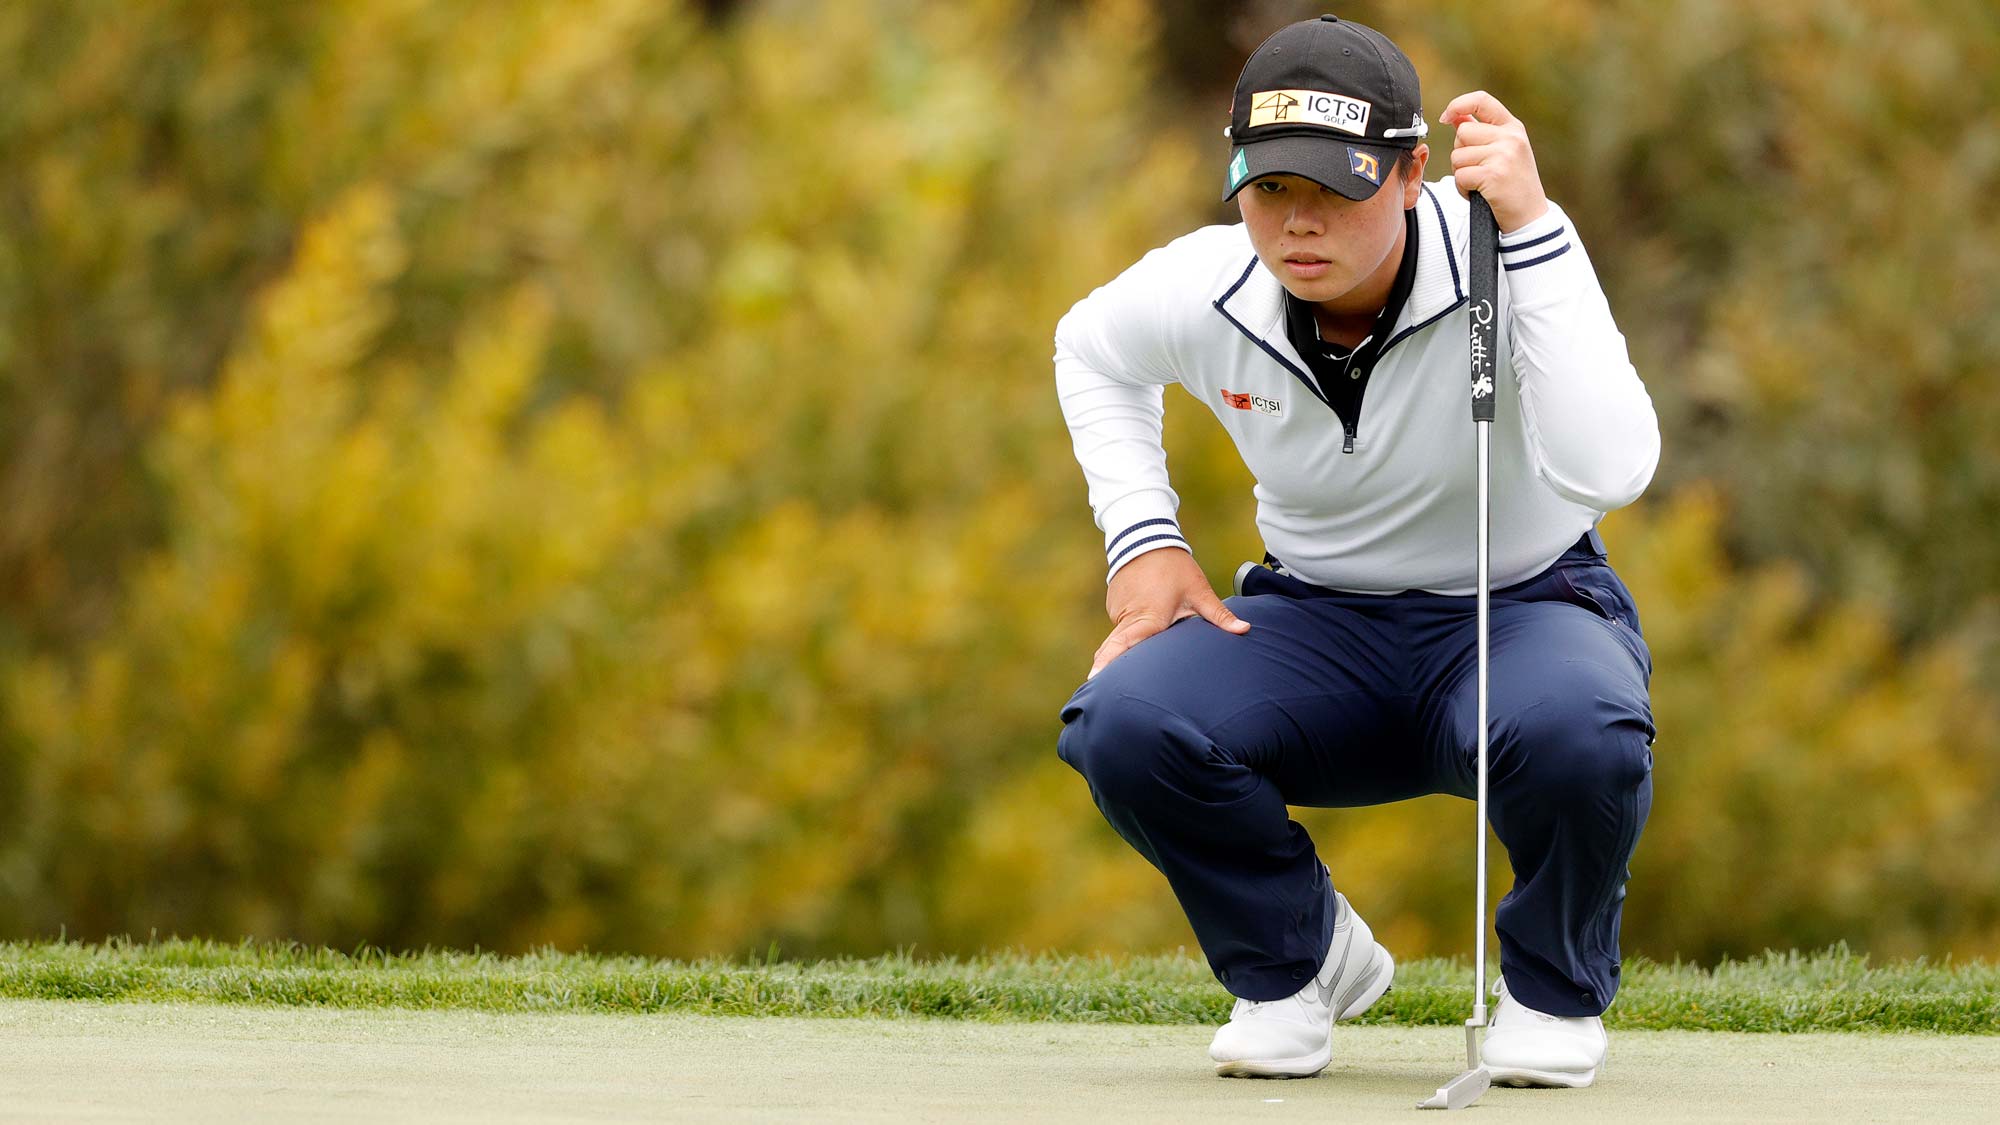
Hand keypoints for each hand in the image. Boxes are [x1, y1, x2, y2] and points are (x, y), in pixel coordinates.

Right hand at [1089, 547, 1248, 679]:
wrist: (1146, 537)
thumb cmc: (1174, 566)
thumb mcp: (1199, 590)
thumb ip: (1219, 615)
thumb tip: (1245, 630)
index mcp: (1148, 618)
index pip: (1124, 646)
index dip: (1108, 664)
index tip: (1094, 680)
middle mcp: (1127, 617)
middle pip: (1114, 650)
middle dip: (1105, 668)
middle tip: (1098, 687)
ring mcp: (1117, 610)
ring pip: (1118, 638)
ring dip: (1123, 651)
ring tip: (1125, 666)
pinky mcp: (1114, 605)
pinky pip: (1119, 625)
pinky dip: (1125, 634)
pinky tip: (1133, 639)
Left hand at [1438, 91, 1549, 233]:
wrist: (1530, 216)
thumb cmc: (1514, 185)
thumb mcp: (1505, 151)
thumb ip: (1481, 132)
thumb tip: (1454, 117)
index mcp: (1513, 127)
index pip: (1482, 100)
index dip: (1458, 104)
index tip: (1445, 117)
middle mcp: (1510, 138)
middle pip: (1462, 133)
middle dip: (1461, 153)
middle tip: (1478, 169)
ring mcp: (1503, 155)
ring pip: (1457, 156)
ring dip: (1461, 173)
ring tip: (1481, 182)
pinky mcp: (1493, 175)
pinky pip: (1460, 176)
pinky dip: (1463, 189)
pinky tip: (1479, 192)